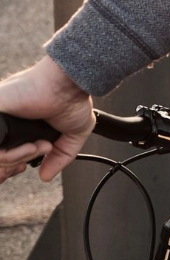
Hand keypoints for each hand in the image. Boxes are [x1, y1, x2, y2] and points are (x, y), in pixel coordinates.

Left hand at [0, 57, 94, 183]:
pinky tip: (32, 146)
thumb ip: (61, 156)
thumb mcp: (72, 133)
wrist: (68, 83)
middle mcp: (8, 121)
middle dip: (12, 166)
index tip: (24, 167)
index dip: (11, 165)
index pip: (2, 153)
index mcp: (20, 123)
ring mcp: (1, 118)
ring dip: (20, 159)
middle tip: (29, 162)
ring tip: (41, 147)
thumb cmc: (72, 97)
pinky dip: (12, 155)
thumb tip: (46, 176)